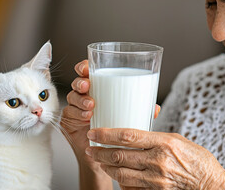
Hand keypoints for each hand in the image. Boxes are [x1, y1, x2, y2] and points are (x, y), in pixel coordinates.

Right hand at [61, 60, 160, 188]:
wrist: (106, 157)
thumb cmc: (117, 133)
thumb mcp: (131, 119)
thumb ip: (141, 111)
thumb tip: (155, 108)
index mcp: (99, 90)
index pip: (88, 73)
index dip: (84, 67)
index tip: (86, 67)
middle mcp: (85, 97)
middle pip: (77, 83)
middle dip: (80, 82)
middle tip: (87, 86)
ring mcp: (76, 109)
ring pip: (72, 97)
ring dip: (80, 99)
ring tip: (91, 105)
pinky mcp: (70, 122)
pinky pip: (69, 113)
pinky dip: (77, 113)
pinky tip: (86, 116)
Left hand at [86, 128, 224, 189]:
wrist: (210, 183)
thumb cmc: (197, 159)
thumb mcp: (177, 139)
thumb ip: (156, 136)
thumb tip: (136, 131)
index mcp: (163, 142)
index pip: (128, 136)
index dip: (106, 134)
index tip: (93, 132)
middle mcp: (158, 160)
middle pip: (120, 156)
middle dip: (100, 152)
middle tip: (90, 147)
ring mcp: (156, 177)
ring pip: (121, 172)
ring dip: (106, 166)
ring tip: (98, 160)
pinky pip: (131, 185)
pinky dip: (119, 179)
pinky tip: (114, 174)